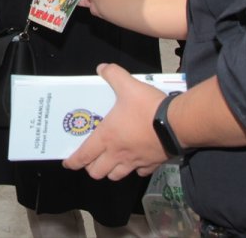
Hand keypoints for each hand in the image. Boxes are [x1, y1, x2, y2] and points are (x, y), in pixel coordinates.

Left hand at [63, 63, 167, 179]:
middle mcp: (117, 154)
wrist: (177, 123)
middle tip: (92, 158)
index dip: (73, 162)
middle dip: (92, 167)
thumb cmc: (147, 107)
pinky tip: (136, 160)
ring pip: (116, 176)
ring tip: (111, 161)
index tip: (68, 163)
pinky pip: (139, 172)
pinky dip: (135, 169)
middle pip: (97, 172)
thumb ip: (113, 74)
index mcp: (107, 137)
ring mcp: (134, 162)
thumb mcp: (128, 85)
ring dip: (111, 171)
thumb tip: (102, 68)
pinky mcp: (151, 165)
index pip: (83, 156)